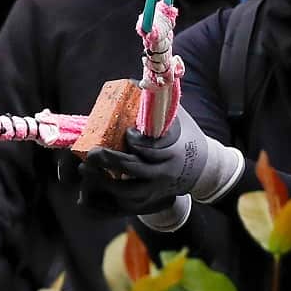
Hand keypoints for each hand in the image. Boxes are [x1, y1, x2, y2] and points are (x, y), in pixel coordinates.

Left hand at [81, 111, 241, 213]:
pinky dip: (105, 203)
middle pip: (135, 171)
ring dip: (104, 184)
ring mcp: (156, 192)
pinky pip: (124, 208)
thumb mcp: (178, 118)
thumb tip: (137, 82)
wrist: (203, 169)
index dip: (137, 142)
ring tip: (87, 170)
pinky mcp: (149, 202)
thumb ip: (158, 104)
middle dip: (112, 162)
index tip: (126, 133)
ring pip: (128, 195)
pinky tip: (89, 192)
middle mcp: (164, 175)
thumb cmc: (185, 137)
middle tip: (94, 152)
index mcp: (173, 152)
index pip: (152, 149)